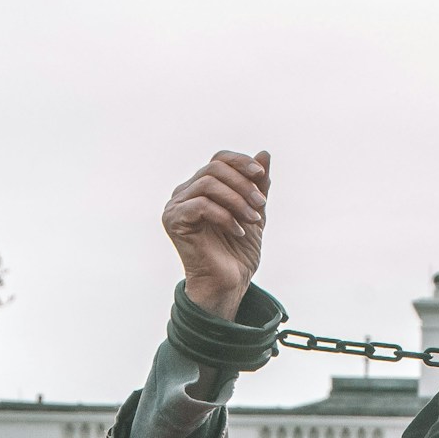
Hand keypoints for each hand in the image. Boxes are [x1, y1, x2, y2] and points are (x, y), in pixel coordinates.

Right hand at [162, 150, 271, 319]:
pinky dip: (225, 216)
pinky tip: (238, 232)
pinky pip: (201, 205)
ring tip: (253, 220)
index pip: (219, 160)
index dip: (240, 162)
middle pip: (214, 168)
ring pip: (208, 184)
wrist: (229, 284)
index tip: (261, 176)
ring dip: (237, 200)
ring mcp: (176, 206)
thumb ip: (258, 185)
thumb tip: (264, 153)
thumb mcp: (254, 211)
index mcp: (201, 188)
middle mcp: (184, 192)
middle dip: (243, 185)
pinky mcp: (174, 220)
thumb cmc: (238, 251)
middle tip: (261, 206)